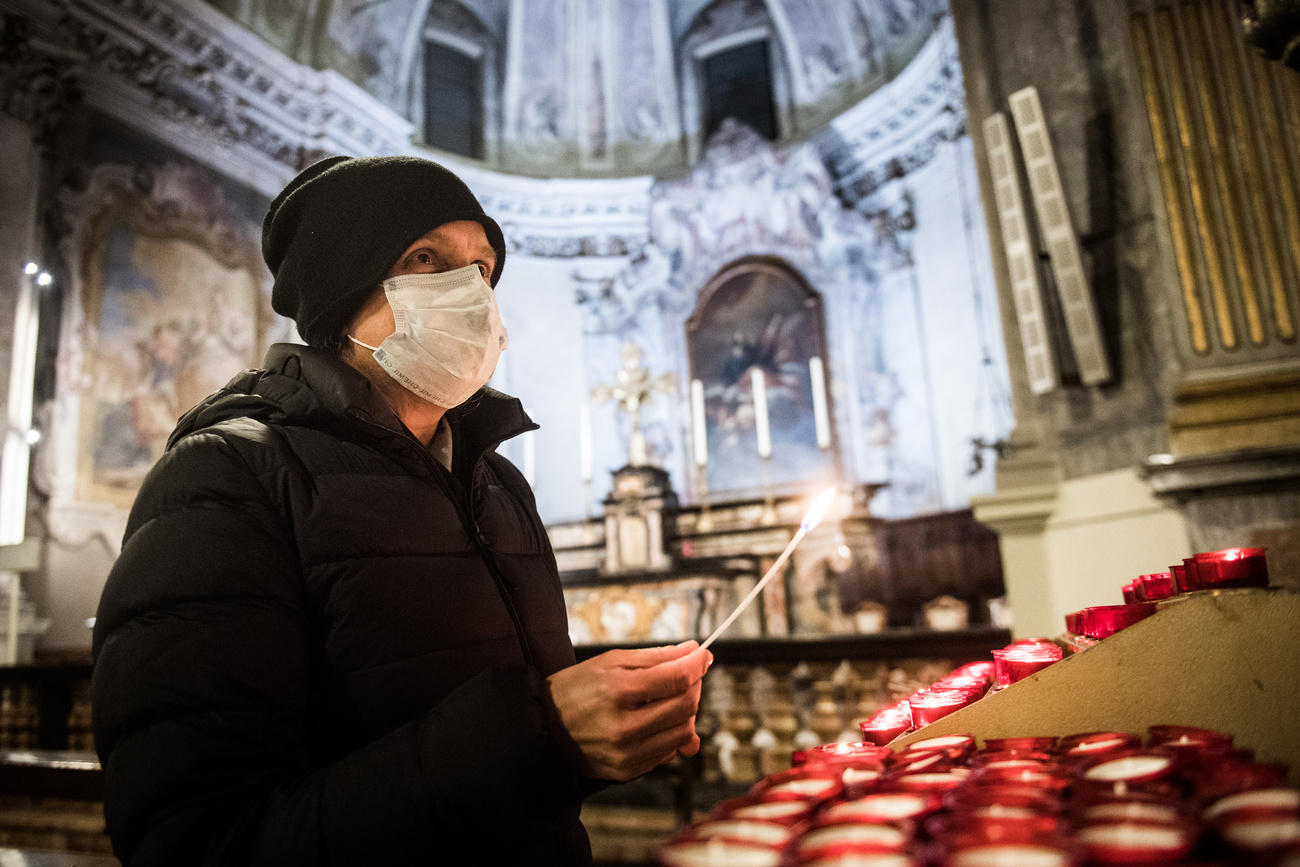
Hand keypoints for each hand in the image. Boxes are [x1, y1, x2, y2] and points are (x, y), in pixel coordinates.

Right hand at [545, 641, 711, 780]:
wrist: (542, 728)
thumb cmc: (576, 689)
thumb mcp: (611, 661)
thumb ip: (656, 657)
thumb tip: (693, 651)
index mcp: (618, 691)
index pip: (677, 679)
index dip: (697, 664)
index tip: (703, 654)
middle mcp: (624, 727)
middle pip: (686, 706)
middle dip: (693, 685)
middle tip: (687, 674)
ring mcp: (627, 753)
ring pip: (683, 732)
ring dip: (685, 712)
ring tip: (668, 698)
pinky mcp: (627, 771)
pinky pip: (667, 752)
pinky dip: (669, 734)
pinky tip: (654, 721)